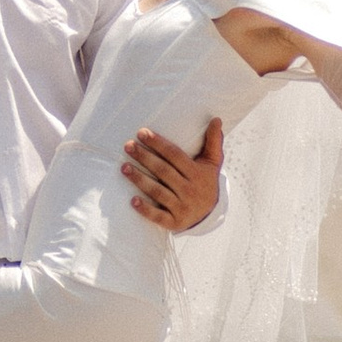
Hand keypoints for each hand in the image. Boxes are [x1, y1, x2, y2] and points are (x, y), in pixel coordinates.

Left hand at [124, 114, 223, 230]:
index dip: (158, 144)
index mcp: (197, 173)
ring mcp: (182, 208)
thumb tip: (217, 119)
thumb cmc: (206, 181)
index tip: (142, 133)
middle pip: (163, 172)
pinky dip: (145, 209)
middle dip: (144, 157)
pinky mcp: (174, 223)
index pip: (175, 156)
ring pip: (158, 192)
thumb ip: (213, 141)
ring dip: (140, 180)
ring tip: (124, 167)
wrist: (210, 214)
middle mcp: (190, 190)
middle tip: (127, 146)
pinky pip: (158, 216)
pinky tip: (132, 201)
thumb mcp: (212, 162)